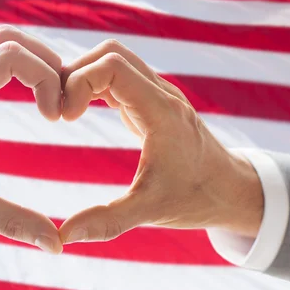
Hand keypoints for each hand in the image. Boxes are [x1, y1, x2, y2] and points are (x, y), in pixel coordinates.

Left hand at [0, 26, 63, 253]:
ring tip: (51, 98)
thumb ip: (12, 222)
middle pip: (7, 38)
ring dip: (30, 62)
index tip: (54, 117)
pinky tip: (28, 98)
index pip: (11, 55)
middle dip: (45, 61)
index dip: (46, 77)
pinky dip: (14, 69)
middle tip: (62, 98)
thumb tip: (56, 244)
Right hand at [58, 40, 263, 243]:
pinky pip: (119, 75)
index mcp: (162, 112)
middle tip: (59, 111)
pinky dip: (94, 84)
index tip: (64, 119)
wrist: (230, 190)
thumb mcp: (150, 212)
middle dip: (75, 73)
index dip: (78, 83)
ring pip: (115, 59)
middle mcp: (162, 94)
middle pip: (110, 53)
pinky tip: (81, 111)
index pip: (112, 66)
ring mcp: (159, 94)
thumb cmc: (195, 199)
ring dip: (84, 76)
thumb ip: (106, 222)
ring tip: (66, 110)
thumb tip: (63, 237)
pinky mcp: (154, 101)